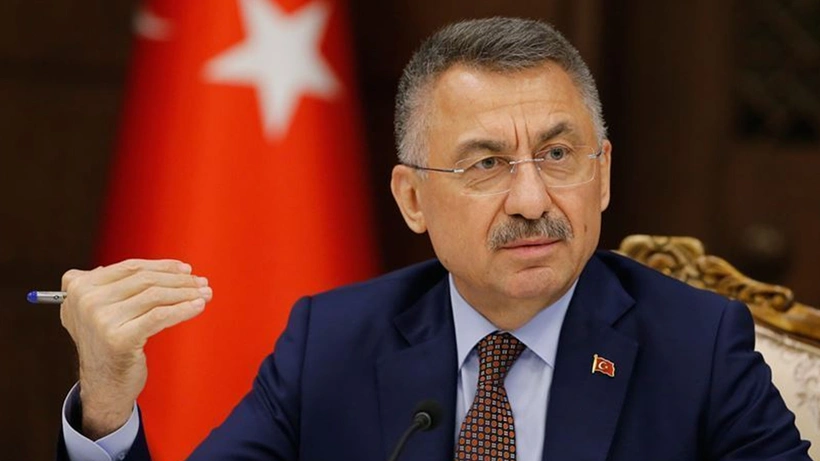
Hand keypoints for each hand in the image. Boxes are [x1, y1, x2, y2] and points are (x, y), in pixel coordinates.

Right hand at [60, 259, 212, 438]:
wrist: (103, 385)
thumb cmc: (110, 343)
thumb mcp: (99, 308)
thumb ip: (116, 284)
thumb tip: (170, 270)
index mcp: (79, 287)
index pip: (130, 268)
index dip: (162, 267)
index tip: (186, 270)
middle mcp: (86, 301)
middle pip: (145, 280)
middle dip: (179, 280)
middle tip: (201, 282)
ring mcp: (101, 320)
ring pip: (155, 296)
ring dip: (186, 293)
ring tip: (205, 294)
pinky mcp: (119, 339)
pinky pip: (160, 316)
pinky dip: (183, 309)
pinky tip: (198, 307)